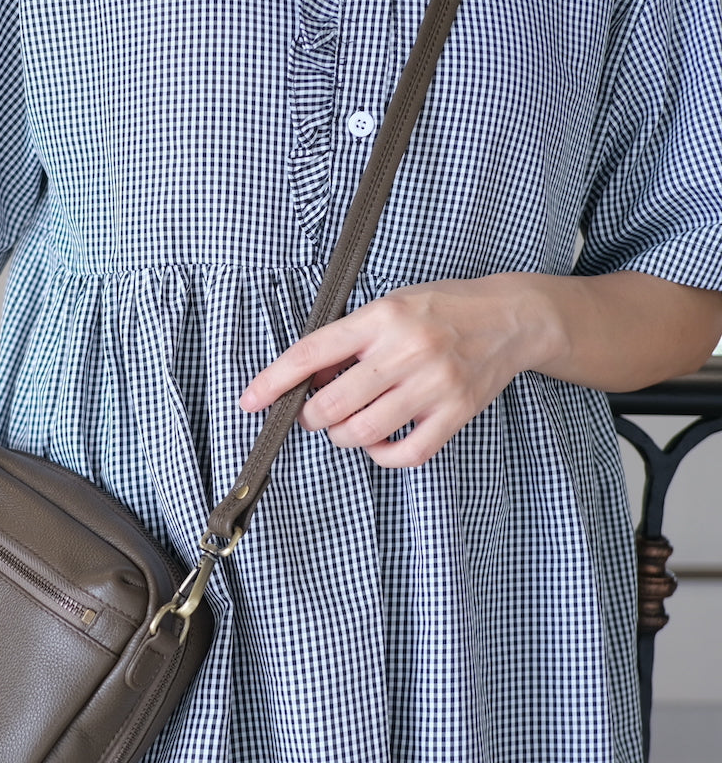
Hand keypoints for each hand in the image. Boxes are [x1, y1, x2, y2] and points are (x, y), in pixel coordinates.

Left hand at [239, 275, 542, 467]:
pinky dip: (382, 456)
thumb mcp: (389, 306)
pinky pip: (406, 454)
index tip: (250, 401)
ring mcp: (434, 384)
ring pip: (363, 433)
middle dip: (311, 416)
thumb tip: (306, 379)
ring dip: (342, 436)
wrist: (512, 317)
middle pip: (332, 404)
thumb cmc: (441, 309)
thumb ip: (348, 340)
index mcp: (382, 317)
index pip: (311, 353)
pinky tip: (380, 442)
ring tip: (347, 425)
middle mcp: (406, 350)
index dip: (274, 381)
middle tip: (314, 413)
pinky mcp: (457, 413)